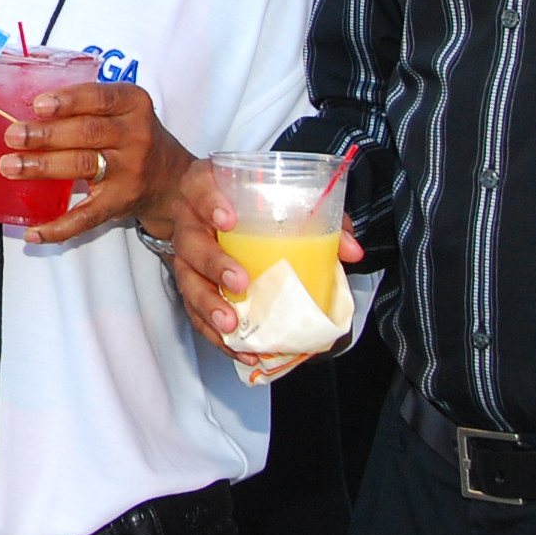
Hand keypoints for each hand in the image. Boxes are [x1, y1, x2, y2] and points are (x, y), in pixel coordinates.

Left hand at [0, 78, 194, 244]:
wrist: (173, 179)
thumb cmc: (134, 137)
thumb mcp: (124, 110)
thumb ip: (86, 105)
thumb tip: (26, 110)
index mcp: (134, 104)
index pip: (100, 98)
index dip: (69, 101)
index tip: (38, 104)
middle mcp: (136, 136)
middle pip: (87, 133)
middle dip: (45, 135)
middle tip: (13, 136)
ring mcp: (130, 171)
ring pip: (83, 166)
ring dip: (43, 167)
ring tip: (11, 167)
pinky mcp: (121, 203)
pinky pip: (88, 217)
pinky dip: (59, 227)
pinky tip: (33, 232)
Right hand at [165, 157, 363, 378]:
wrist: (198, 208)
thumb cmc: (240, 199)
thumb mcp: (272, 193)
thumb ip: (315, 216)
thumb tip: (350, 250)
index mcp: (204, 188)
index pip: (200, 189)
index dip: (211, 204)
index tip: (228, 219)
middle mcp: (189, 222)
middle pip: (191, 243)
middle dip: (214, 264)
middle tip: (240, 281)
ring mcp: (184, 256)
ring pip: (188, 281)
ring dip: (209, 305)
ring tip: (230, 323)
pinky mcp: (190, 284)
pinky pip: (195, 311)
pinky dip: (215, 332)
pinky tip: (238, 346)